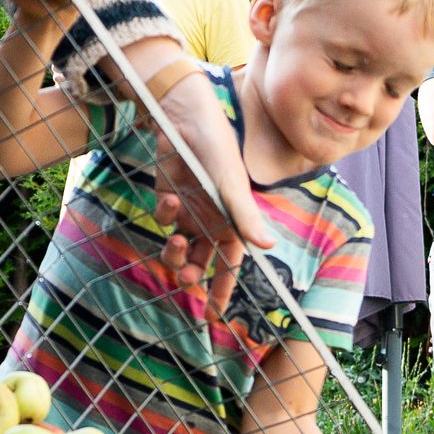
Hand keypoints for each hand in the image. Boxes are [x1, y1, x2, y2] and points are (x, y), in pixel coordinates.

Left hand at [144, 62, 269, 316]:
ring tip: (177, 246)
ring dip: (175, 254)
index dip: (223, 290)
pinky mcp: (169, 198)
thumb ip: (245, 216)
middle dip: (193, 275)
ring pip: (179, 248)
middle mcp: (212, 219)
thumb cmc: (216, 148)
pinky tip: (171, 199)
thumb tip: (267, 247)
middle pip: (202, 262)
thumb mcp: (231, 184)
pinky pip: (166, 221)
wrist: (184, 116)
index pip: (230, 264)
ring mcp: (190, 211)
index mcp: (233, 221)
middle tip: (187, 279)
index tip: (214, 317)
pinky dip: (167, 216)